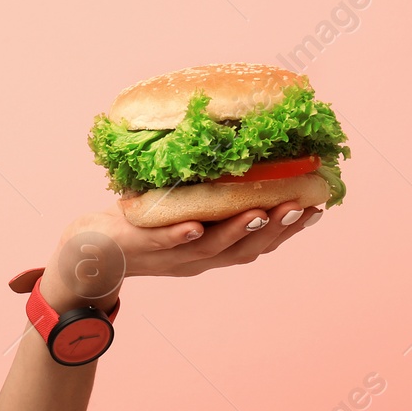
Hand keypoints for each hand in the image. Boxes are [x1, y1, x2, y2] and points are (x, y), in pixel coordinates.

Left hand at [45, 200, 324, 308]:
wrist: (93, 250)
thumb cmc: (143, 225)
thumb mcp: (184, 209)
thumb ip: (211, 194)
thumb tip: (240, 153)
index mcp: (214, 248)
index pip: (260, 241)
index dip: (289, 229)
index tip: (318, 208)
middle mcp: (199, 257)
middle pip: (246, 249)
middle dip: (277, 230)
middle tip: (303, 209)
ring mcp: (171, 255)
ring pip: (211, 248)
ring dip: (237, 232)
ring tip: (263, 214)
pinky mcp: (141, 247)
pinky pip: (163, 243)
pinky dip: (180, 236)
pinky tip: (194, 227)